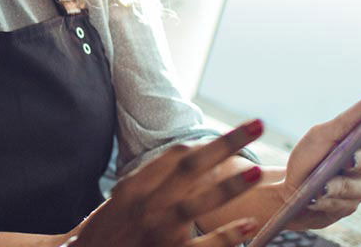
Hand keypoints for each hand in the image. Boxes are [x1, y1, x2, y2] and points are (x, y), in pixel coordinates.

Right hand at [62, 120, 267, 246]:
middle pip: (191, 166)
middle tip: (257, 125)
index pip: (176, 155)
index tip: (235, 136)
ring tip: (258, 172)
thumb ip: (146, 183)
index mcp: (134, 187)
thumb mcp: (117, 202)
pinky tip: (247, 225)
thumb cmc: (102, 236)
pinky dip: (225, 235)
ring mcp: (156, 231)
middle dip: (227, 144)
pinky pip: (202, 246)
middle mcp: (145, 204)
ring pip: (198, 203)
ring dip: (230, 187)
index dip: (209, 144)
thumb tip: (179, 161)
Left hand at [279, 96, 360, 229]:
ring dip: (336, 186)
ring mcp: (359, 188)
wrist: (290, 192)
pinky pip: (342, 205)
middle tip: (347, 160)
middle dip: (356, 162)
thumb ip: (346, 121)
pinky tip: (314, 199)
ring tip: (321, 187)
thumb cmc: (308, 160)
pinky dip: (325, 201)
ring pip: (356, 188)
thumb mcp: (321, 136)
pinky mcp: (348, 207)